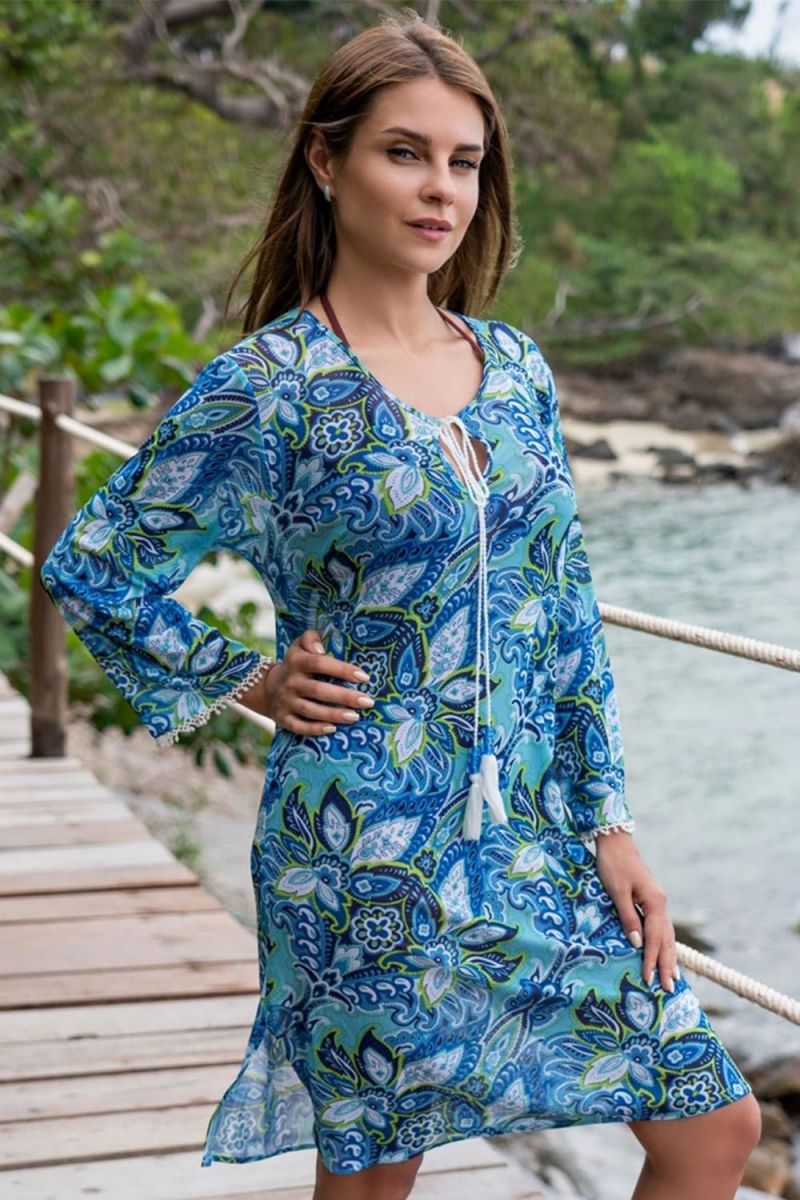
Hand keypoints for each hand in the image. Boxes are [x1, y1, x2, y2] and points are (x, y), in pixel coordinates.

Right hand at [261, 628, 373, 735]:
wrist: (267, 688)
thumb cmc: (295, 664)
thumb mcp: (298, 646)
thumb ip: (310, 638)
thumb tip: (321, 648)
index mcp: (297, 662)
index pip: (319, 663)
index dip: (341, 669)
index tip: (364, 677)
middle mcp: (291, 682)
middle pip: (318, 690)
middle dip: (344, 697)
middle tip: (368, 702)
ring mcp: (286, 702)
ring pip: (311, 710)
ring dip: (334, 714)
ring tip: (355, 717)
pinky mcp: (283, 719)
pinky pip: (299, 726)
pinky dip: (315, 729)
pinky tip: (333, 729)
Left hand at [594, 831, 679, 993]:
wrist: (615, 842)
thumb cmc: (613, 865)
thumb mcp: (617, 892)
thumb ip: (628, 918)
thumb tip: (638, 944)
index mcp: (655, 902)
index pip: (655, 938)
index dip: (652, 960)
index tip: (649, 980)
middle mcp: (660, 903)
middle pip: (666, 939)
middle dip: (667, 965)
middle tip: (668, 990)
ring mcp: (658, 902)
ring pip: (667, 935)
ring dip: (669, 957)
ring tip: (673, 979)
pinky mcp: (651, 900)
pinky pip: (661, 928)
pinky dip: (663, 944)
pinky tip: (664, 953)